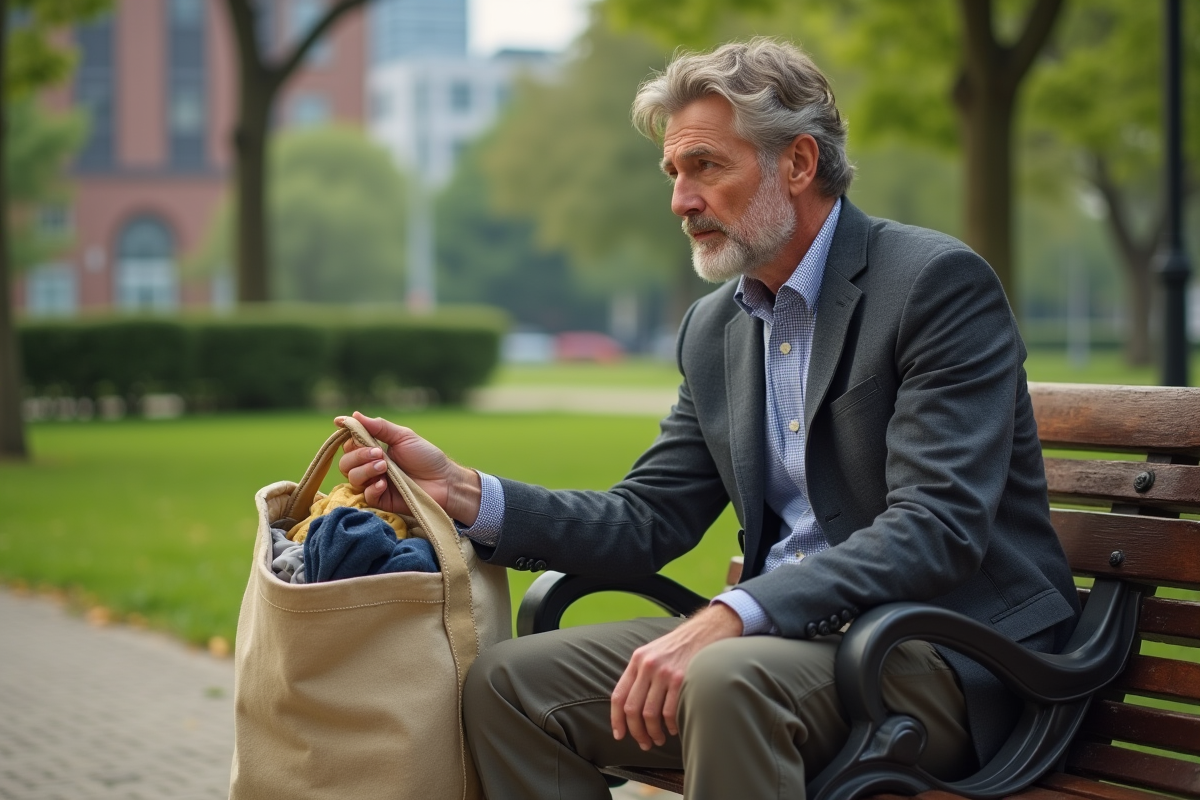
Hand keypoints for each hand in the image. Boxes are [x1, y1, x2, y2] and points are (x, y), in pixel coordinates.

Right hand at [336, 411, 481, 524]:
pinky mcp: (382, 500)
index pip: (349, 445)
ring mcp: (375, 484)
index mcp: (373, 450)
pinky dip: (372, 487)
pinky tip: (384, 483)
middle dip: (358, 456)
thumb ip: (378, 426)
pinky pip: (366, 495)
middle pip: (346, 463)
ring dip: (365, 469)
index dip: (348, 439)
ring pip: (352, 478)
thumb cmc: (426, 457)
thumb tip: (352, 415)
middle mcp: (370, 467)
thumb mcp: (403, 436)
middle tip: (379, 453)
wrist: (445, 480)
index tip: (351, 431)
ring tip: (384, 466)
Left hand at [610, 604, 742, 749]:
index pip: (618, 695)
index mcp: (637, 660)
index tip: (620, 735)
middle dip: (636, 732)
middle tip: (644, 743)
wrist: (706, 631)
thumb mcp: (653, 652)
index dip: (616, 720)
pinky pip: (671, 712)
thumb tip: (628, 707)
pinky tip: (673, 728)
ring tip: (658, 738)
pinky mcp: (683, 679)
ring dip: (653, 733)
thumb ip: (639, 674)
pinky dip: (670, 726)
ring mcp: (665, 673)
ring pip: (650, 714)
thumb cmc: (679, 646)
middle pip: (632, 709)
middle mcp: (648, 666)